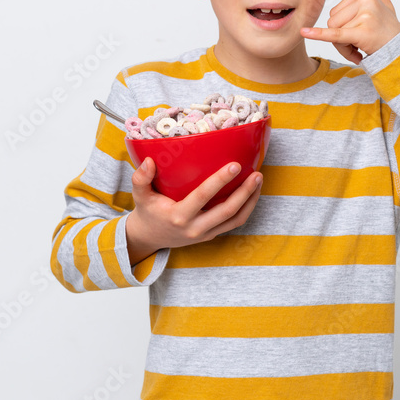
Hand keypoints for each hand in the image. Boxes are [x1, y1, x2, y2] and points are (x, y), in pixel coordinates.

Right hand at [124, 157, 262, 265]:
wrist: (150, 238)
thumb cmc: (148, 211)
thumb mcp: (140, 196)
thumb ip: (140, 179)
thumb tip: (149, 160)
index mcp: (178, 216)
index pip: (203, 197)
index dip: (220, 181)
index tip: (235, 165)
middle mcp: (195, 228)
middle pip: (227, 211)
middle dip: (245, 192)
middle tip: (257, 173)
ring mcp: (206, 234)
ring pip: (236, 220)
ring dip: (251, 200)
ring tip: (259, 180)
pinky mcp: (212, 235)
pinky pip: (234, 223)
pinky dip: (247, 208)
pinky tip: (252, 192)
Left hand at [300, 0, 399, 64]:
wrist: (399, 50)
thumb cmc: (388, 28)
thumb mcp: (383, 3)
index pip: (335, 10)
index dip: (344, 26)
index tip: (359, 31)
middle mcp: (365, 0)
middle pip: (333, 21)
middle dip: (342, 37)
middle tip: (360, 41)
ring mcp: (364, 14)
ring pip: (334, 32)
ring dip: (344, 45)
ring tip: (361, 46)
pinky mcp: (361, 31)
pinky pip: (335, 34)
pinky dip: (319, 35)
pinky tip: (304, 32)